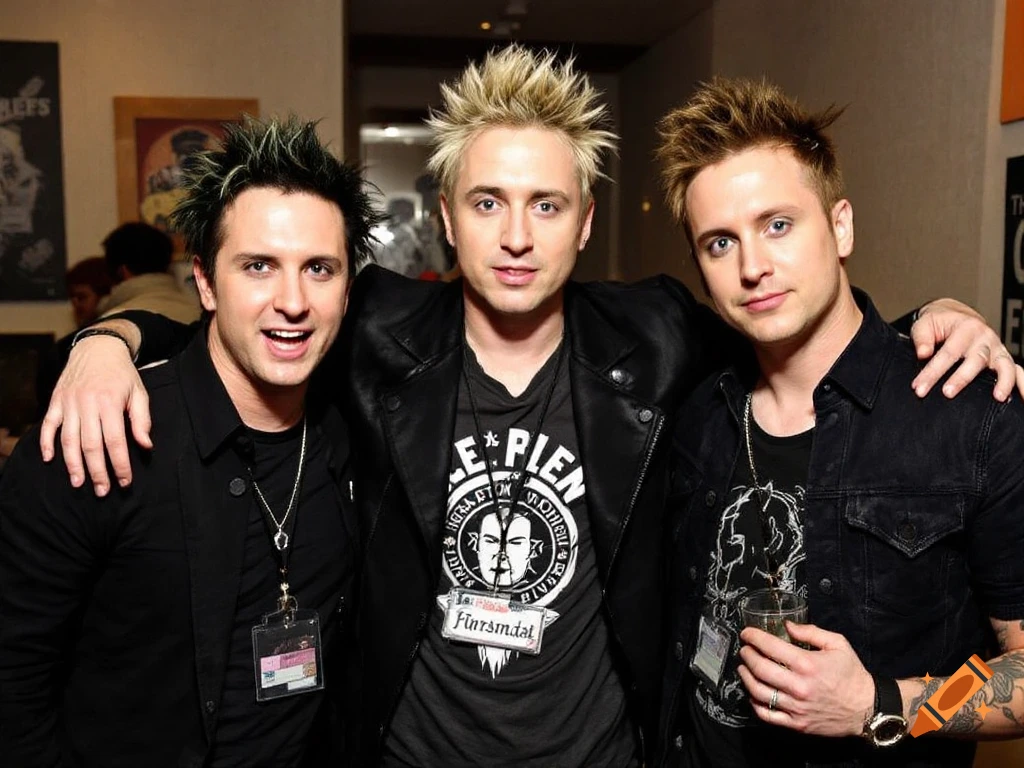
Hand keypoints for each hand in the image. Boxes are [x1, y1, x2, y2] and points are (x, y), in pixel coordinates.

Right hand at [38, 336, 150, 495]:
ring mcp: (68, 403)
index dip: (119, 464)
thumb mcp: (139, 393)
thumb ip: (142, 420)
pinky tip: (49, 459)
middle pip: (90, 445)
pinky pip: (48, 425)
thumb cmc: (122, 374)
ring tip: (79, 483)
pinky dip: (46, 442)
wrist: (98, 348)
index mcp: (110, 403)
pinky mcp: (56, 401)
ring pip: (68, 439)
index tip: (124, 481)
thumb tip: (145, 446)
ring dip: (72, 464)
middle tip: (102, 491)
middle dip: (97, 471)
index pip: (115, 441)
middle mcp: (87, 404)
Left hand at [736, 622, 874, 737]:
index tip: (747, 633)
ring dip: (746, 677)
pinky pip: (767, 715)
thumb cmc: (852, 674)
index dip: (754, 637)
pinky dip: (755, 703)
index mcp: (808, 664)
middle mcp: (799, 686)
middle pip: (760, 668)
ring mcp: (796, 707)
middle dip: (747, 655)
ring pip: (759, 692)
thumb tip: (786, 625)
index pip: (770, 647)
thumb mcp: (837, 644)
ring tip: (743, 668)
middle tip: (744, 649)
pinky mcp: (797, 724)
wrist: (868, 708)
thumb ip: (810, 632)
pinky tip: (753, 692)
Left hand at [910, 299, 1023, 400]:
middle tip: (947, 393)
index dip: (932, 372)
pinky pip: (1018, 371)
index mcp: (965, 328)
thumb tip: (923, 353)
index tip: (919, 388)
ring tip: (998, 397)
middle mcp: (985, 338)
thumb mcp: (925, 324)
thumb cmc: (939, 323)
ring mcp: (997, 349)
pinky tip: (1022, 399)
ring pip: (1004, 365)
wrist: (955, 315)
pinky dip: (1022, 384)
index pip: (948, 353)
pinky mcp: (1003, 358)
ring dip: (1003, 381)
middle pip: (975, 360)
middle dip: (961, 379)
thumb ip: (922, 338)